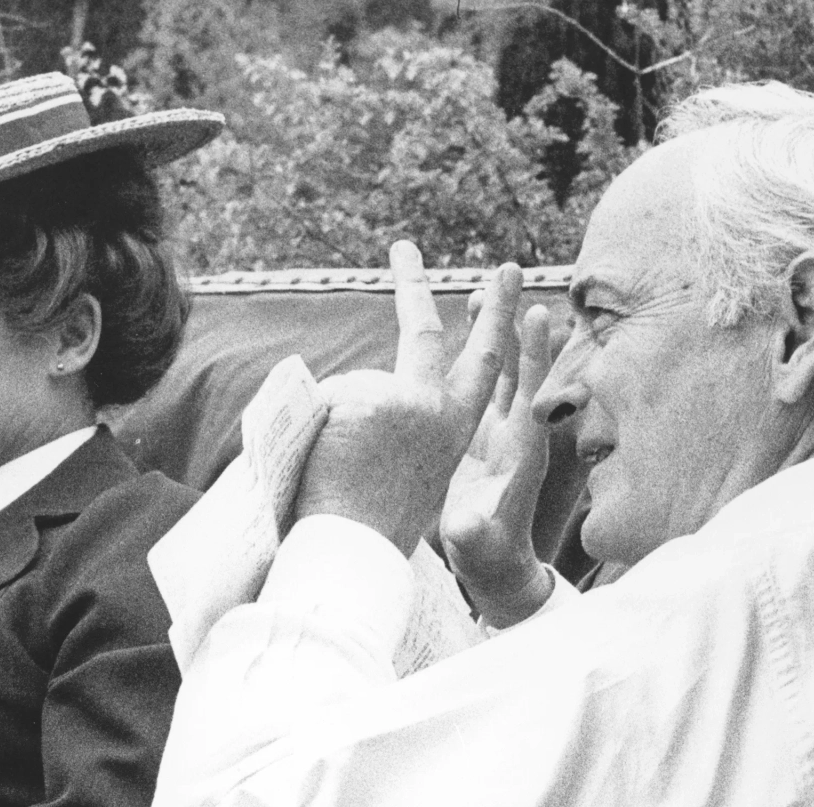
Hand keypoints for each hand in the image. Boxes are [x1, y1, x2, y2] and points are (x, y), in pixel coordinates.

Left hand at [293, 242, 523, 554]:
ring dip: (329, 428)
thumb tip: (365, 390)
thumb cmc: (377, 529)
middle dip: (413, 285)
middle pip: (422, 334)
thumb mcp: (408, 476)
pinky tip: (321, 465)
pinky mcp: (366, 397)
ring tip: (331, 474)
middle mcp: (435, 408)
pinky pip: (319, 401)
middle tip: (403, 244)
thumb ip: (402, 426)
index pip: (481, 363)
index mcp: (453, 430)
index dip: (496, 320)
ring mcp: (401, 399)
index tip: (503, 279)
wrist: (355, 554)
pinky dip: (310, 429)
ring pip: (349, 390)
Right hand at [441, 302, 564, 626]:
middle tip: (506, 277)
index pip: (533, 394)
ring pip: (494, 371)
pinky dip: (466, 356)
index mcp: (521, 453)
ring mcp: (494, 431)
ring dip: (487, 332)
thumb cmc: (487, 557)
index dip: (536, 356)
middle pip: (516, 368)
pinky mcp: (474, 435)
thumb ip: (472, 532)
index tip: (536, 313)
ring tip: (476, 292)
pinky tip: (453, 330)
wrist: (492, 567)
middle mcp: (513, 432)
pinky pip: (474, 386)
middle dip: (510, 324)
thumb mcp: (476, 545)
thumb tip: (465, 524)